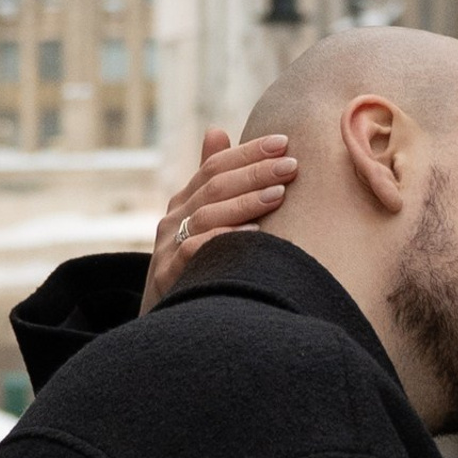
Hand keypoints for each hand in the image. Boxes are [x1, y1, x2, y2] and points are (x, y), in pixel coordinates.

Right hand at [141, 130, 298, 310]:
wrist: (165, 326)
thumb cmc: (192, 268)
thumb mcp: (198, 223)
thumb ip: (209, 180)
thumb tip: (215, 130)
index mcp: (184, 203)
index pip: (215, 166)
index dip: (248, 152)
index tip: (284, 142)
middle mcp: (173, 220)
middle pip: (214, 186)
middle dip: (255, 172)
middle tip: (291, 165)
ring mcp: (167, 248)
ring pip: (207, 215)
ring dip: (245, 202)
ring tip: (279, 194)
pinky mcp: (167, 277)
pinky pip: (194, 251)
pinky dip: (223, 238)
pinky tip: (254, 236)